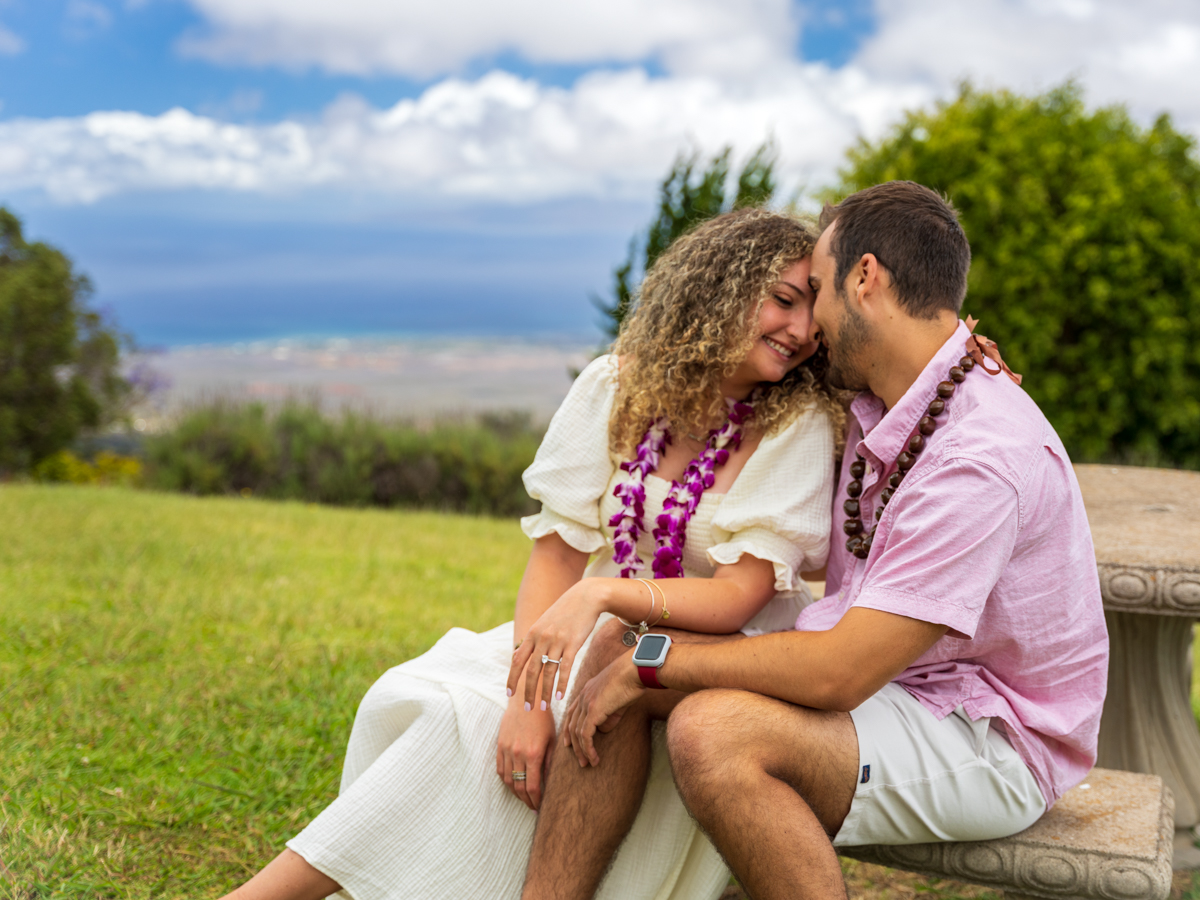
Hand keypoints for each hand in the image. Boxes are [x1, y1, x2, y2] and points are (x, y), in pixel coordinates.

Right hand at [495, 699, 556, 810]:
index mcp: (534, 754)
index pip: (532, 787)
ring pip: (508, 781)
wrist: (526, 699)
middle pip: (519, 788)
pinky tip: (513, 784)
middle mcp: (518, 754)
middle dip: (527, 801)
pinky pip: (500, 769)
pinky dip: (506, 780)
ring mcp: (507, 750)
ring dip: (516, 793)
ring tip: (524, 798)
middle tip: (533, 807)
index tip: (540, 807)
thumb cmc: (544, 718)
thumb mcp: (552, 740)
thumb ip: (550, 763)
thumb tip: (549, 782)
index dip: (536, 800)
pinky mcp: (500, 745)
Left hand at [507, 582, 604, 713]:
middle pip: (531, 671)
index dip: (512, 678)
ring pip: (548, 673)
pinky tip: (560, 697)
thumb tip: (520, 655)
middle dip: (527, 692)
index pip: (517, 661)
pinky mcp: (573, 644)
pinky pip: (565, 668)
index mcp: (532, 634)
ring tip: (543, 707)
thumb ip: (533, 639)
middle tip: (527, 709)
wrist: (585, 597)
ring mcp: (557, 641)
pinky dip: (561, 684)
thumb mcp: (544, 623)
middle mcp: (542, 638)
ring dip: (544, 692)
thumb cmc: (565, 612)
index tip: (510, 694)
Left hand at [563, 654, 644, 766]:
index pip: (572, 713)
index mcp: (586, 691)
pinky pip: (586, 734)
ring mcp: (586, 703)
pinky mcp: (593, 710)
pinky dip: (588, 748)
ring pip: (577, 732)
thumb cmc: (631, 682)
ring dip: (582, 751)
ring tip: (587, 763)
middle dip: (574, 745)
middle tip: (580, 760)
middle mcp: (582, 696)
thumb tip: (602, 730)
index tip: (570, 744)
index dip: (569, 729)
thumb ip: (608, 716)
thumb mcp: (617, 702)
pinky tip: (593, 758)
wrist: (635, 670)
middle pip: (571, 725)